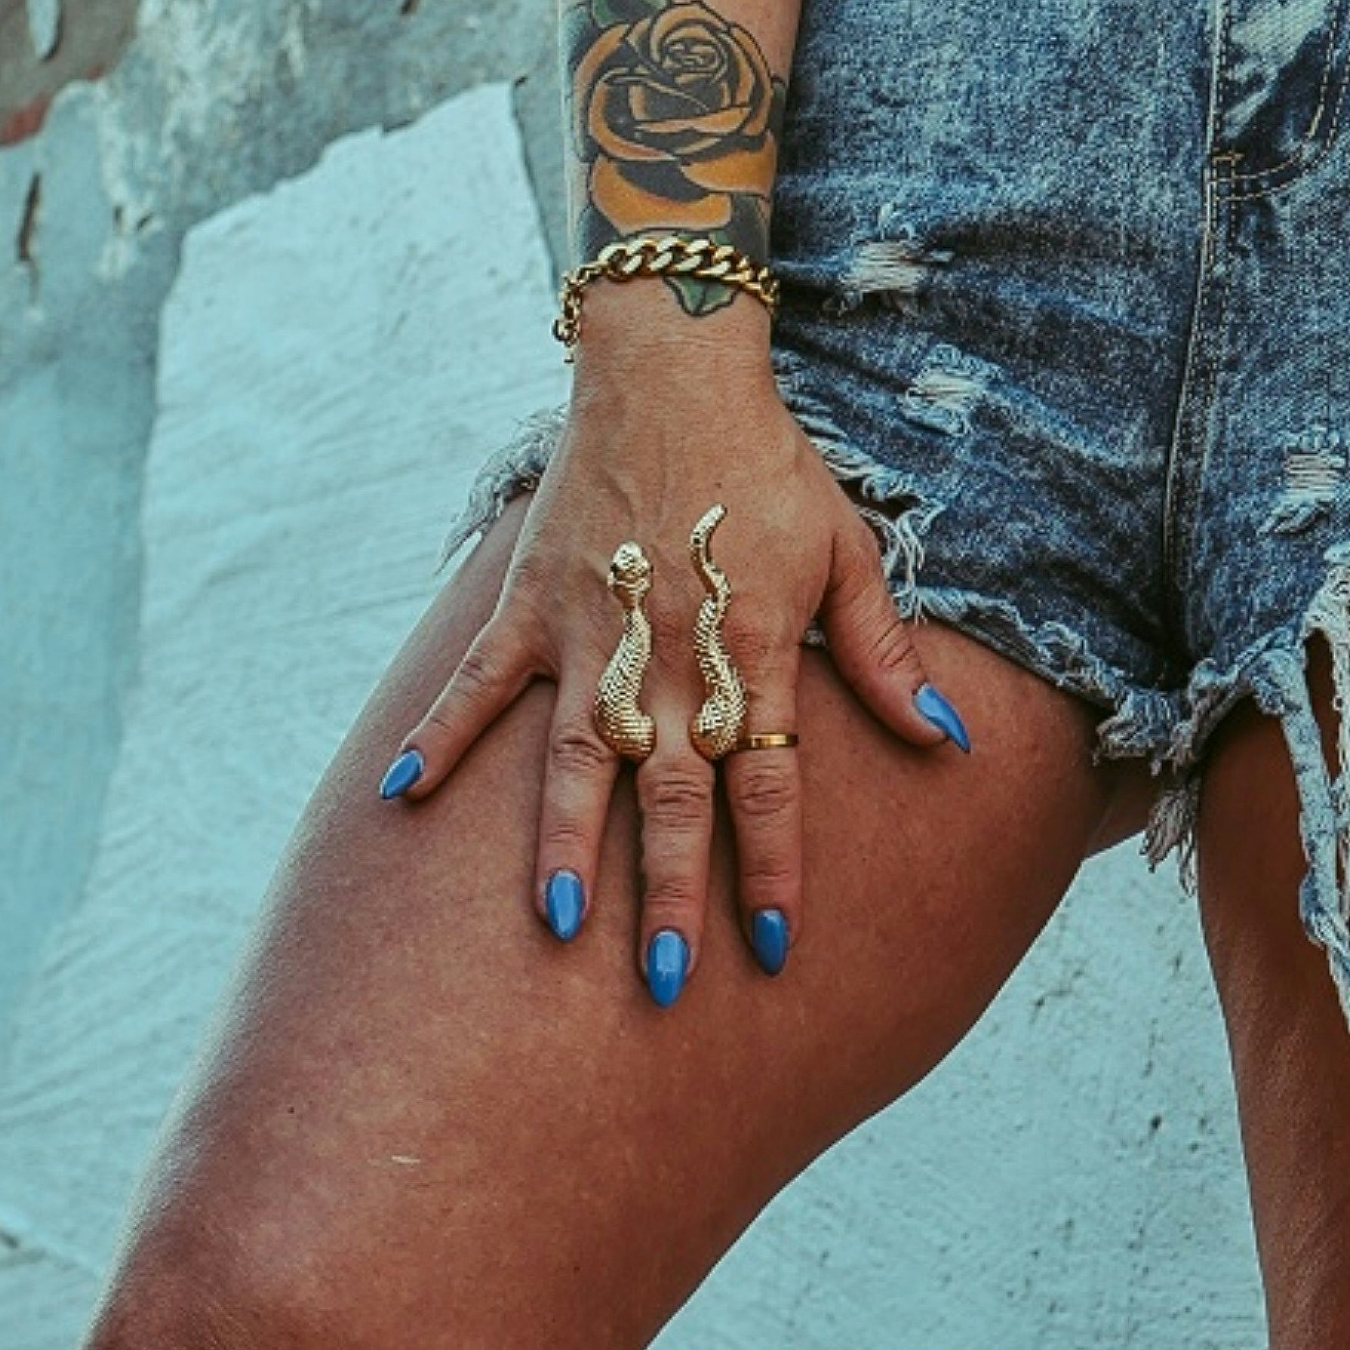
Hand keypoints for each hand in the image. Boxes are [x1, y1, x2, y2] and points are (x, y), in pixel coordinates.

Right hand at [376, 307, 967, 995]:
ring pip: (580, 758)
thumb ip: (885, 657)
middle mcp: (671, 654)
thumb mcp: (850, 552)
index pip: (770, 781)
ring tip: (560, 927)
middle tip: (669, 980)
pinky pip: (478, 683)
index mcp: (754, 649)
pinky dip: (441, 735)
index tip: (773, 946)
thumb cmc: (771, 468)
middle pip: (676, 794)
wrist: (676, 369)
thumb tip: (947, 741)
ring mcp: (592, 633)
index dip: (772, 866)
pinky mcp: (530, 605)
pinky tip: (402, 798)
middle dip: (675, 891)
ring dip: (569, 843)